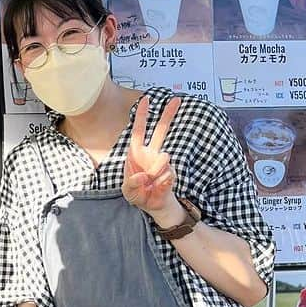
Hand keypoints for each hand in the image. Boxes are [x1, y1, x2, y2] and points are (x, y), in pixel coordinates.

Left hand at [122, 95, 180, 218]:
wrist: (154, 207)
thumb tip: (143, 176)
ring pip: (164, 157)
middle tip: (177, 99)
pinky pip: (168, 174)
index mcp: (137, 154)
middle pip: (161, 130)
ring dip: (155, 171)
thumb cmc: (138, 194)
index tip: (145, 100)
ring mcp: (163, 162)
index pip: (139, 131)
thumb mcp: (128, 191)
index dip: (141, 116)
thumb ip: (132, 183)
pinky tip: (157, 187)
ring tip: (149, 183)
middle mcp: (151, 154)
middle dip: (168, 114)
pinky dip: (160, 183)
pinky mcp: (172, 172)